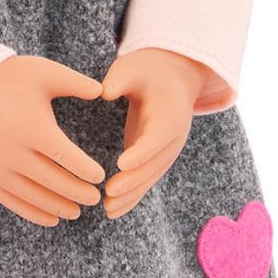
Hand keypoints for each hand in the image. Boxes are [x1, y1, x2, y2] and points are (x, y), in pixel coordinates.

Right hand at [0, 55, 107, 226]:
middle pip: (55, 183)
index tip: (99, 176)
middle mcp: (15, 154)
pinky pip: (13, 203)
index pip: (69, 159)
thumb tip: (104, 92)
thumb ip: (75, 82)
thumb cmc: (4, 78)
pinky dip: (34, 214)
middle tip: (96, 198)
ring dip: (59, 207)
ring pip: (35, 198)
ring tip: (76, 211)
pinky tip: (51, 218)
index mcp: (34, 129)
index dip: (87, 172)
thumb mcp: (42, 72)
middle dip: (79, 193)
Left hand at [98, 49, 207, 218]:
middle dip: (133, 181)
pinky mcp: (156, 158)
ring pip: (150, 178)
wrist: (171, 78)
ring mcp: (167, 151)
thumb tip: (104, 91)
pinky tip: (113, 210)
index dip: (141, 152)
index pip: (156, 137)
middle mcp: (173, 138)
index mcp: (170, 114)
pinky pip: (145, 181)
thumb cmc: (146, 70)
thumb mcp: (133, 67)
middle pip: (154, 164)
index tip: (122, 164)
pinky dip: (132, 196)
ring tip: (108, 208)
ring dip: (131, 195)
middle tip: (109, 192)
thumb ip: (120, 78)